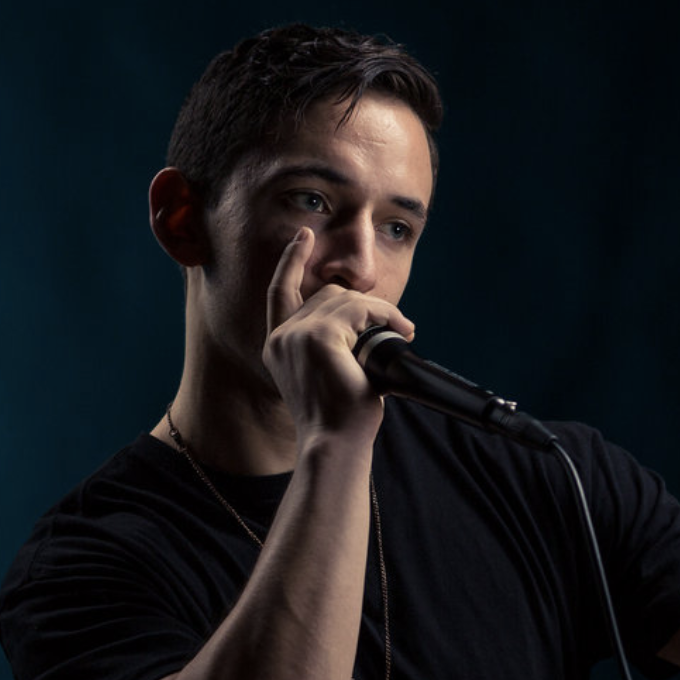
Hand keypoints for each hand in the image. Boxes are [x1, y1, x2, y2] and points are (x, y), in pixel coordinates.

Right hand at [261, 228, 412, 443]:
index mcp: (278, 346)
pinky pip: (360, 309)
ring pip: (346, 299)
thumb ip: (332, 343)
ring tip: (401, 332)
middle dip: (364, 305)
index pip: (279, 291)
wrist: (334, 444)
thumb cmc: (339, 419)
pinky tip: (399, 331)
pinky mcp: (319, 337)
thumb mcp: (329, 374)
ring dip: (380, 312)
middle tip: (395, 326)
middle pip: (327, 294)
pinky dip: (385, 316)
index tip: (305, 236)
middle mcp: (281, 337)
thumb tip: (365, 321)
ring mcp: (297, 335)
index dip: (292, 261)